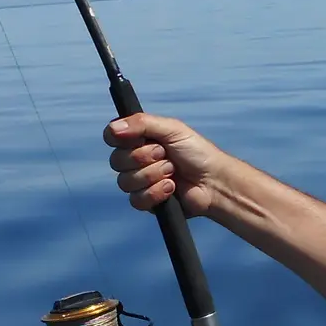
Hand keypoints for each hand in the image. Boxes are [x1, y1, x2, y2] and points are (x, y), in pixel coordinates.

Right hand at [105, 114, 227, 216]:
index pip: (111, 136)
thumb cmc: (197, 152)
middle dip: (144, 158)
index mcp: (139, 138)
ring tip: (173, 172)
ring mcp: (140, 181)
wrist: (214, 181)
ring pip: (125, 182)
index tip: (138, 138)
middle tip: (165, 155)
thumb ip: (142, 123)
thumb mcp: (172, 129)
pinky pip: (136, 200)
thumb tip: (113, 128)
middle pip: (116, 161)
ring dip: (153, 175)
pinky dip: (156, 192)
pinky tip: (172, 188)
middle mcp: (135, 159)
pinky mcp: (147, 201)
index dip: (120, 139)